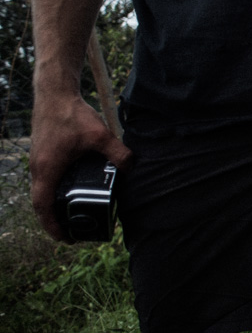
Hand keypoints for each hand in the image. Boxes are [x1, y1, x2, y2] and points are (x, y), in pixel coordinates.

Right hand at [29, 94, 132, 242]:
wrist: (54, 94)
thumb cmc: (71, 114)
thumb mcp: (99, 135)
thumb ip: (117, 153)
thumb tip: (132, 168)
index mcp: (48, 169)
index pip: (44, 206)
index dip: (52, 226)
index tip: (65, 238)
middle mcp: (38, 168)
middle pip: (40, 203)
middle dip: (53, 221)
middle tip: (71, 233)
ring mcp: (37, 161)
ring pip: (41, 192)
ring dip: (51, 207)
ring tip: (69, 216)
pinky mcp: (41, 154)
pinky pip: (43, 180)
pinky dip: (52, 192)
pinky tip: (67, 191)